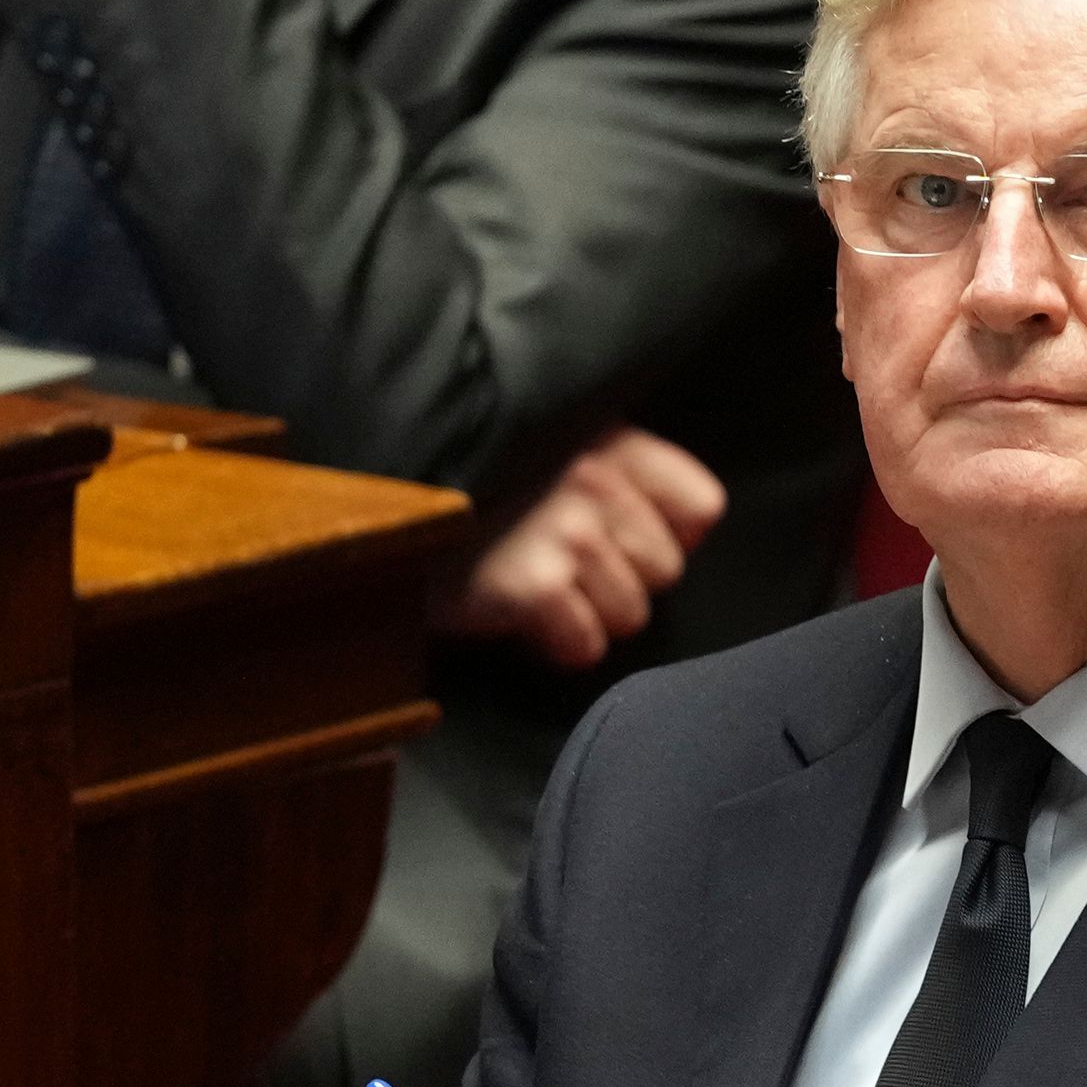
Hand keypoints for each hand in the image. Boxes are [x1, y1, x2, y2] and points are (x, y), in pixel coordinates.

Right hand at [439, 429, 728, 671]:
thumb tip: (679, 537)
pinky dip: (557, 643)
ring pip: (631, 614)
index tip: (626, 541)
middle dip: (622, 581)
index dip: (670, 536)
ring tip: (538, 588)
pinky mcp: (534, 586)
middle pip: (667, 570)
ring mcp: (566, 533)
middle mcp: (596, 481)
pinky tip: (522, 615)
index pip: (702, 507)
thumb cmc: (479, 489)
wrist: (384, 515)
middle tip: (564, 568)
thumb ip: (621, 477)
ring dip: (588, 615)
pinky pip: (585, 643)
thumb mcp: (554, 452)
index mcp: (611, 443)